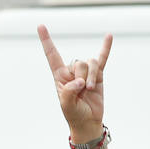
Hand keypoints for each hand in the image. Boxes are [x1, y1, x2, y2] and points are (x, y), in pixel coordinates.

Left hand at [38, 24, 110, 138]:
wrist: (88, 121)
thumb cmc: (74, 114)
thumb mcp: (66, 105)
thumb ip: (69, 92)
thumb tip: (80, 81)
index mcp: (60, 76)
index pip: (52, 55)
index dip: (47, 41)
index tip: (40, 26)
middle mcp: (72, 71)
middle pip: (79, 63)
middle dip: (83, 77)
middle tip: (82, 92)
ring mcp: (86, 72)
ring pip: (91, 64)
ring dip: (92, 77)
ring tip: (90, 90)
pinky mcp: (98, 75)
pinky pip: (102, 59)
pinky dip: (106, 48)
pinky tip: (109, 37)